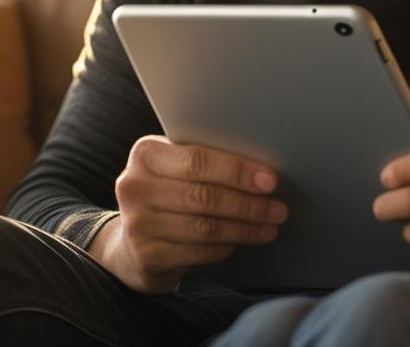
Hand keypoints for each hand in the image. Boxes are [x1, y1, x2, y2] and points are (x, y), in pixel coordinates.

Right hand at [90, 135, 287, 292]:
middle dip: (248, 204)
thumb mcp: (174, 170)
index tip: (270, 181)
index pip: (197, 159)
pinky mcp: (146, 255)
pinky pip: (198, 251)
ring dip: (244, 228)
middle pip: (204, 195)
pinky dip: (225, 247)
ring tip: (269, 227)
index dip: (238, 171)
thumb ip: (205, 163)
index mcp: (146, 154)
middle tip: (278, 209)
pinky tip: (240, 241)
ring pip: (205, 226)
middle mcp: (134, 186)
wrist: (131, 242)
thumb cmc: (166, 195)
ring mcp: (137, 223)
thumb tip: (261, 170)